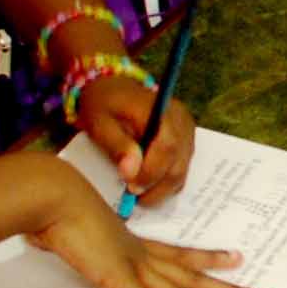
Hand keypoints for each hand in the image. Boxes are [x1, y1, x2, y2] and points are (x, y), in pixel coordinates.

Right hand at [22, 154, 266, 287]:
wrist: (54, 197)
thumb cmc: (56, 206)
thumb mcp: (69, 225)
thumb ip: (65, 236)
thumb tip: (41, 238)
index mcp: (134, 243)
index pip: (181, 254)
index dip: (210, 259)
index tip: (236, 259)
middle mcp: (143, 256)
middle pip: (196, 278)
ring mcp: (135, 270)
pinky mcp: (120, 284)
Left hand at [75, 76, 195, 206]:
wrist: (114, 89)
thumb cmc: (104, 105)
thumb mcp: (100, 122)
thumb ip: (117, 145)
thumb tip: (130, 172)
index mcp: (160, 109)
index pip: (167, 146)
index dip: (151, 172)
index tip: (131, 187)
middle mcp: (180, 119)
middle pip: (178, 163)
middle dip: (157, 187)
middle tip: (134, 199)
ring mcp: (187, 130)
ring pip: (182, 170)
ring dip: (162, 188)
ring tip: (139, 195)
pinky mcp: (186, 141)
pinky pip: (181, 168)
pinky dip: (166, 182)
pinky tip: (148, 185)